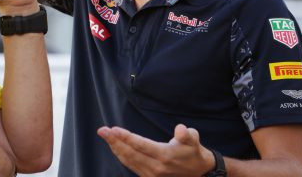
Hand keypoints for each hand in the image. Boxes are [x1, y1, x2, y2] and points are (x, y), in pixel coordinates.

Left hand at [97, 124, 213, 176]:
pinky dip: (121, 155)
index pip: (140, 145)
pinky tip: (115, 147)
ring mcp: (151, 174)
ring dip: (115, 148)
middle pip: (130, 153)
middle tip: (102, 130)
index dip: (126, 137)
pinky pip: (131, 165)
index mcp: (165, 155)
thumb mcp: (194, 140)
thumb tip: (180, 129)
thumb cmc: (193, 152)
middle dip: (114, 141)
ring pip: (128, 160)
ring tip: (105, 135)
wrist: (199, 173)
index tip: (113, 129)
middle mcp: (155, 167)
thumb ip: (187, 134)